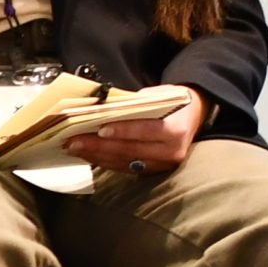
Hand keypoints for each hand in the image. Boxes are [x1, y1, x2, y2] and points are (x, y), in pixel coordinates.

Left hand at [65, 85, 209, 176]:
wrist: (193, 117)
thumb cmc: (174, 102)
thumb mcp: (159, 95)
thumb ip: (136, 103)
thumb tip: (105, 107)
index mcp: (176, 130)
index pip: (146, 131)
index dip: (122, 130)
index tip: (100, 129)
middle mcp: (171, 152)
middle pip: (130, 150)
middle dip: (99, 146)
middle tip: (74, 140)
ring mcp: (162, 165)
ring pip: (125, 162)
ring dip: (97, 155)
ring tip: (75, 148)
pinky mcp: (153, 171)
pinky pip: (125, 168)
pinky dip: (105, 162)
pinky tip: (89, 155)